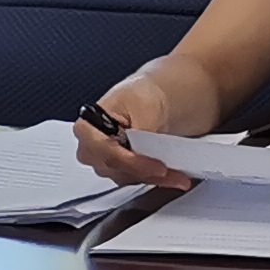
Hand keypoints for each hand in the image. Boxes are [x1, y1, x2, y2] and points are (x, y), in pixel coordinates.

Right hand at [70, 77, 194, 192]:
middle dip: (142, 172)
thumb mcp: (147, 105)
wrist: (173, 93)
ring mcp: (110, 156)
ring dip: (153, 178)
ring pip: (126, 178)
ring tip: (177, 174)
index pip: (102, 151)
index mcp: (91, 122)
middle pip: (112, 168)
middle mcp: (95, 142)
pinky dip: (156, 179)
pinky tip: (174, 176)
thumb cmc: (154, 90)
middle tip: (167, 170)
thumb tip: (138, 150)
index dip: (129, 162)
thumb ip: (138, 131)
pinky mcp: (127, 166)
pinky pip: (138, 180)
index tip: (155, 166)